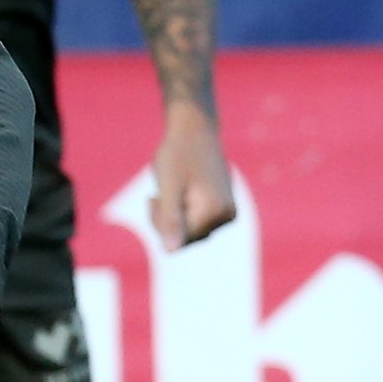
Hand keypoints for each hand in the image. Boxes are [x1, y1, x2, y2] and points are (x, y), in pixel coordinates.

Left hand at [149, 105, 238, 249]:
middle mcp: (228, 216)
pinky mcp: (225, 209)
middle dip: (167, 222)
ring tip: (168, 191)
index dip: (160, 224)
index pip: (180, 241)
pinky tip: (180, 192)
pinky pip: (198, 223)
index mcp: (216, 211)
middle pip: (187, 239)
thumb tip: (170, 252)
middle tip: (157, 195)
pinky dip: (184, 211)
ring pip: (192, 232)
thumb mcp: (168, 186)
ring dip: (175, 217)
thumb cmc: (178, 153)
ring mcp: (229, 213)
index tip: (153, 198)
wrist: (195, 129)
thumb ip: (170, 220)